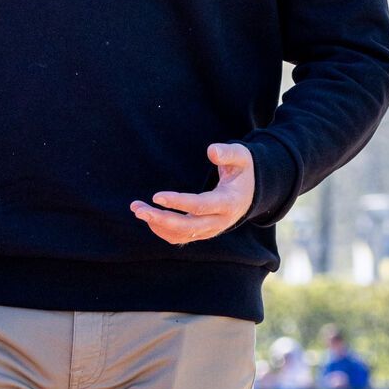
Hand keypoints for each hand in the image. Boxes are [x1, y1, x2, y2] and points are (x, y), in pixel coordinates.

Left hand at [131, 142, 255, 244]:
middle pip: (187, 227)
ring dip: (157, 225)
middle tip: (137, 208)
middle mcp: (219, 222)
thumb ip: (228, 153)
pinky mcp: (202, 233)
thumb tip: (211, 150)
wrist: (251, 193)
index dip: (178, 202)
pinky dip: (162, 230)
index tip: (156, 196)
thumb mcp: (242, 157)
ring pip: (181, 235)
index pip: (200, 206)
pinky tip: (149, 216)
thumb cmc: (243, 171)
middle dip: (160, 219)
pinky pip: (180, 238)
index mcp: (229, 203)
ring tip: (137, 209)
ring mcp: (210, 230)